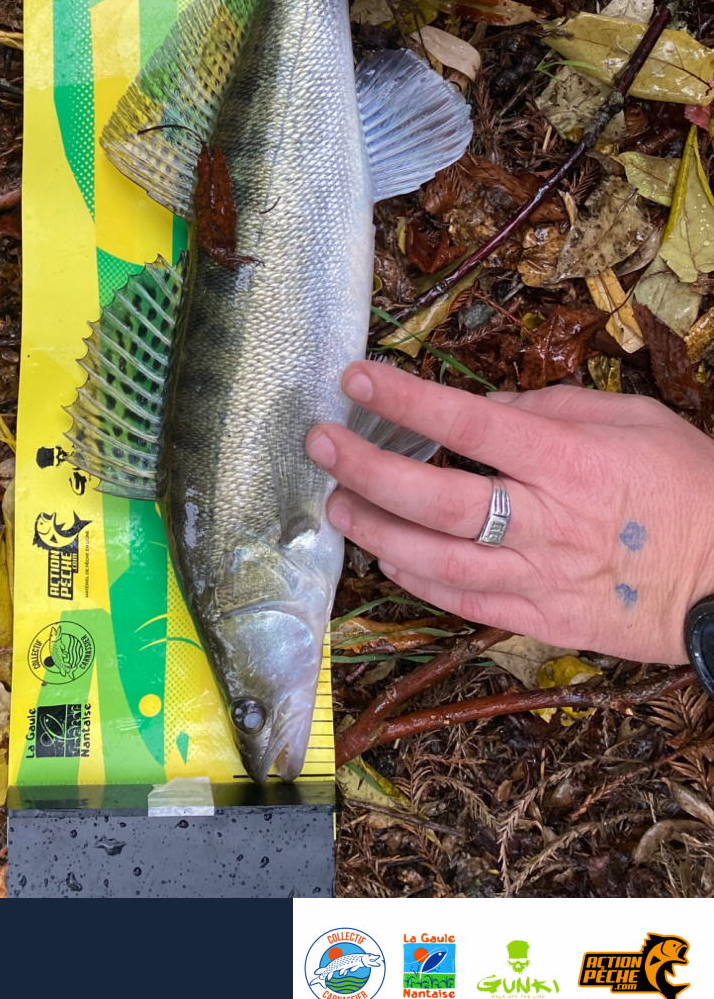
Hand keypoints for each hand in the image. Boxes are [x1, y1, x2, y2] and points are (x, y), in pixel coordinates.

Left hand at [305, 360, 713, 664]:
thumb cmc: (688, 485)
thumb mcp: (630, 419)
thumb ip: (550, 408)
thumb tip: (482, 408)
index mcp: (567, 461)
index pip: (468, 424)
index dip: (406, 399)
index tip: (356, 378)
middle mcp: (545, 522)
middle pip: (436, 498)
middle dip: (368, 468)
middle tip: (321, 443)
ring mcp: (540, 577)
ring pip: (438, 560)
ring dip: (377, 530)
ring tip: (337, 503)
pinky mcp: (542, 620)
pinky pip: (465, 603)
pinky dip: (418, 582)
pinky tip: (386, 557)